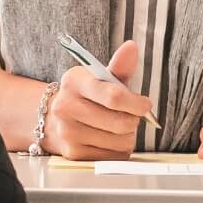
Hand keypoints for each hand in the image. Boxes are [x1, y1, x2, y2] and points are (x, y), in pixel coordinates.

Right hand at [44, 40, 152, 160]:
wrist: (56, 118)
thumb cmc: (86, 95)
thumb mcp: (99, 77)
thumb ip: (119, 66)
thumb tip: (132, 47)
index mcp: (74, 82)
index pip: (113, 96)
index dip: (136, 103)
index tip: (145, 105)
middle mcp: (66, 107)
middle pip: (121, 122)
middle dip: (134, 120)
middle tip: (130, 115)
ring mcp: (68, 133)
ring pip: (120, 141)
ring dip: (127, 136)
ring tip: (116, 126)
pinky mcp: (74, 154)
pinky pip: (113, 156)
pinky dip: (118, 149)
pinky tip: (108, 138)